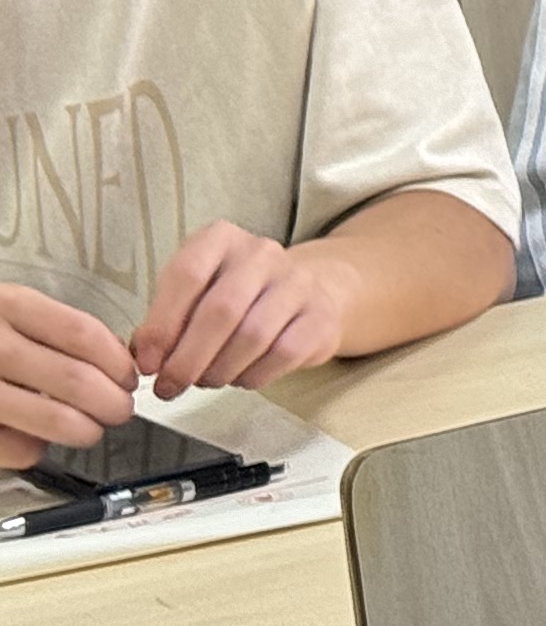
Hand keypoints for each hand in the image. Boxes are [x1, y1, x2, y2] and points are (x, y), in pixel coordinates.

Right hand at [0, 283, 134, 467]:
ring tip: (90, 431)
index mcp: (8, 306)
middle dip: (109, 402)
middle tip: (119, 411)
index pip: (81, 334)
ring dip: (80, 429)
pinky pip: (10, 447)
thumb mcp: (4, 311)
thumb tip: (106, 362)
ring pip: (46, 418)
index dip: (115, 361)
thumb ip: (47, 330)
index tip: (128, 377)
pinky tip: (37, 443)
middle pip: (72, 379)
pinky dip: (32, 450)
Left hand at [131, 225, 352, 395]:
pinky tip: (240, 377)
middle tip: (169, 386)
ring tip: (205, 381)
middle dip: (187, 359)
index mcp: (222, 240)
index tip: (147, 363)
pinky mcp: (321, 315)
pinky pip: (284, 353)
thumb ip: (164, 321)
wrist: (303, 293)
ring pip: (253, 336)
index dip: (161, 325)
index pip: (187, 274)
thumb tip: (144, 358)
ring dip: (219, 371)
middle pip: (221, 310)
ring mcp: (298, 282)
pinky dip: (253, 375)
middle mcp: (263, 253)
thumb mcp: (192, 295)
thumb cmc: (232, 298)